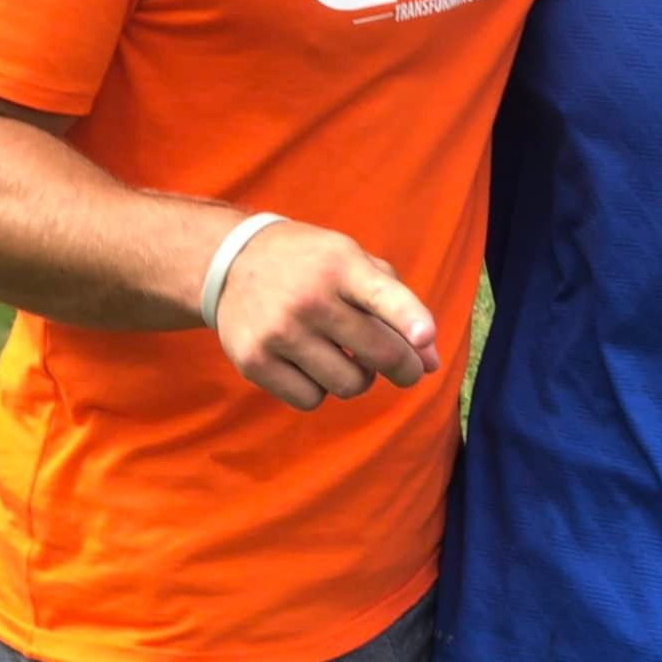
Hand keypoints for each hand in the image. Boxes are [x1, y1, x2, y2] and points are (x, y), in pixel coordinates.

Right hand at [213, 220, 439, 409]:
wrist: (230, 261)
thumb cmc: (310, 265)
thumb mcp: (352, 262)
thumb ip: (397, 305)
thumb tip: (432, 362)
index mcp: (341, 265)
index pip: (382, 295)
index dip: (409, 319)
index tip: (425, 337)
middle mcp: (310, 299)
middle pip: (379, 355)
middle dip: (405, 369)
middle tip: (407, 369)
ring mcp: (279, 332)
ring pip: (350, 386)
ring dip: (358, 379)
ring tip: (343, 356)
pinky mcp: (254, 361)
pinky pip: (311, 400)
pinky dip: (319, 389)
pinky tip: (308, 364)